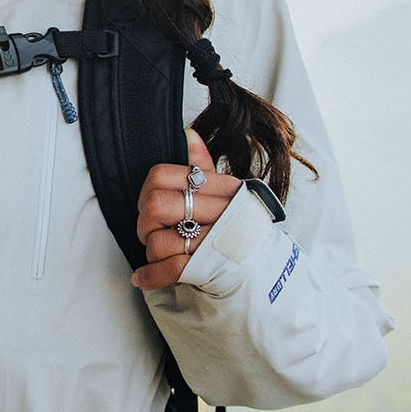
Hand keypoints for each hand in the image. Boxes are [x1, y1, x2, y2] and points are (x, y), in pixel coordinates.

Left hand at [130, 129, 240, 290]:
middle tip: (153, 232)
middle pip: (155, 206)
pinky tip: (144, 278)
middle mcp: (220, 211)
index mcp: (222, 188)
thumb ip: (203, 166)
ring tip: (162, 254)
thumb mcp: (227, 194)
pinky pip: (169, 269)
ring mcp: (215, 241)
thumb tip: (187, 133)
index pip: (162, 176)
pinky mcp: (211, 269)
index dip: (147, 191)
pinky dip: (151, 276)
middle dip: (145, 224)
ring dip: (152, 252)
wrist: (266, 271)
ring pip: (159, 240)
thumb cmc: (240, 228)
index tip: (150, 204)